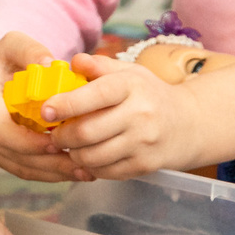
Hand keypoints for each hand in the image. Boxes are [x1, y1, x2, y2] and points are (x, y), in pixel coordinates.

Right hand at [0, 33, 89, 183]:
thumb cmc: (3, 59)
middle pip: (15, 156)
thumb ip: (30, 50)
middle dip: (49, 163)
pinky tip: (74, 171)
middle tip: (82, 163)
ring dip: (54, 173)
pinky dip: (50, 173)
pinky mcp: (1, 155)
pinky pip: (25, 170)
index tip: (58, 142)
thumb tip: (49, 64)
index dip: (29, 142)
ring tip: (86, 172)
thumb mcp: (13, 44)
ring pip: (22, 168)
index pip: (1, 132)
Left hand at [42, 52, 207, 181]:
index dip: (65, 104)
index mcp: (132, 86)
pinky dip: (91, 167)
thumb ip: (99, 66)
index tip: (46, 110)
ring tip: (70, 146)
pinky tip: (89, 156)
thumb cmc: (149, 95)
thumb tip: (73, 62)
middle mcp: (140, 114)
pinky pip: (106, 172)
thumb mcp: (129, 72)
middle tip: (53, 134)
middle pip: (87, 132)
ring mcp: (143, 143)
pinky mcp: (145, 165)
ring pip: (93, 156)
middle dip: (61, 136)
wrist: (189, 124)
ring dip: (73, 154)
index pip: (94, 95)